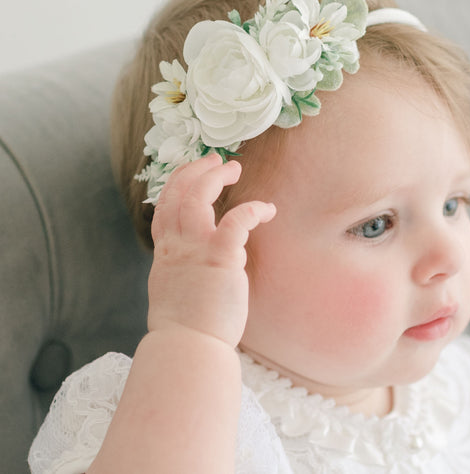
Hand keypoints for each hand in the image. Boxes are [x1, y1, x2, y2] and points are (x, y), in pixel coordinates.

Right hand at [147, 153, 275, 346]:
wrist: (189, 347)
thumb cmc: (187, 324)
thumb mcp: (173, 287)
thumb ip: (181, 266)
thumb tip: (195, 259)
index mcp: (166, 252)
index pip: (164, 206)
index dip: (177, 183)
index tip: (193, 171)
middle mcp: (176, 245)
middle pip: (178, 193)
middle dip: (196, 170)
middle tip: (217, 160)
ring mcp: (195, 250)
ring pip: (198, 198)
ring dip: (215, 177)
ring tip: (234, 168)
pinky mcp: (220, 259)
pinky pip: (235, 221)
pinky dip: (251, 209)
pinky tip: (267, 209)